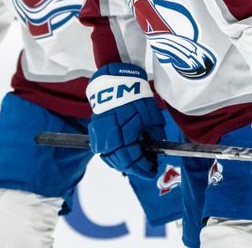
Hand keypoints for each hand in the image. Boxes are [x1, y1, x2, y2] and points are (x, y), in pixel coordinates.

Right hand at [86, 63, 164, 178]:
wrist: (116, 82)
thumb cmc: (136, 98)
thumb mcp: (152, 118)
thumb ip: (155, 136)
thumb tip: (156, 148)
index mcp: (125, 137)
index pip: (135, 161)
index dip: (145, 168)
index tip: (153, 169)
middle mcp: (110, 140)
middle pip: (122, 163)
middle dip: (136, 168)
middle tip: (146, 167)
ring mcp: (101, 136)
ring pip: (110, 158)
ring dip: (123, 164)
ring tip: (135, 163)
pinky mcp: (95, 131)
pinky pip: (102, 150)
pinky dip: (112, 156)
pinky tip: (121, 155)